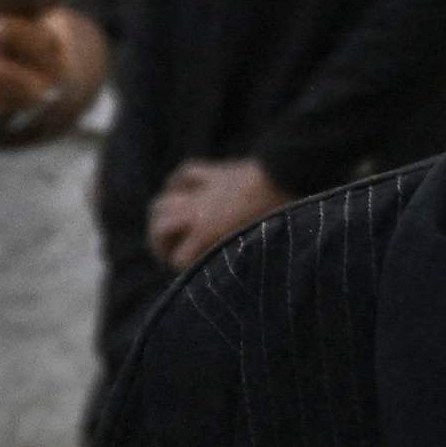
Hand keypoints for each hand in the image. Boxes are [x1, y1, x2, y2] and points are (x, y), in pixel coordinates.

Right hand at [148, 154, 287, 268]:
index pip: (179, 258)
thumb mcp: (258, 243)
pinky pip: (183, 174)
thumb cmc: (278, 212)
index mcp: (207, 232)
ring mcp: (201, 190)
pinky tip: (179, 192)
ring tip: (169, 229)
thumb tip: (225, 272)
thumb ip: (236, 257)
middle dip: (158, 245)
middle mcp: (196, 212)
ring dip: (160, 217)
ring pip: (162, 202)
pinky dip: (176, 183)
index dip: (183, 270)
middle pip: (158, 228)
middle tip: (169, 255)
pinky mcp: (213, 172)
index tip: (194, 275)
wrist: (287, 173)